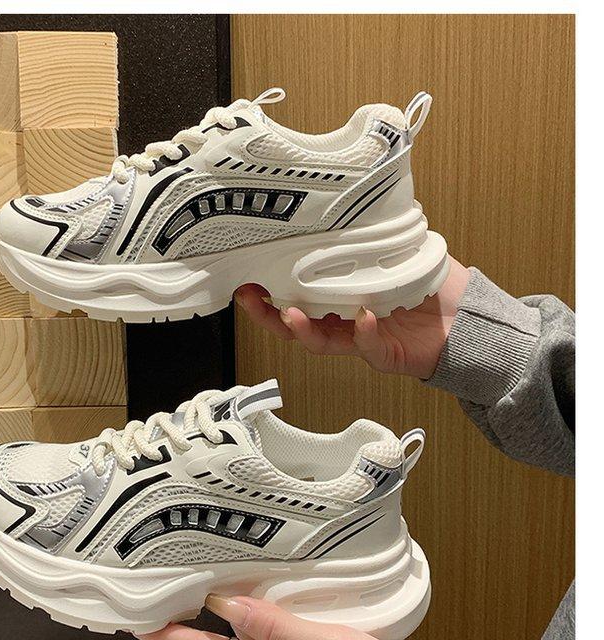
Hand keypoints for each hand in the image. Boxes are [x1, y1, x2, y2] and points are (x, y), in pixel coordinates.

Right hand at [235, 257, 469, 379]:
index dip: (274, 289)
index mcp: (344, 298)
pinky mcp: (384, 355)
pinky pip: (366, 347)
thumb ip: (377, 237)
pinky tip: (363, 317)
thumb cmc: (438, 288)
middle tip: (249, 297)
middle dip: (268, 314)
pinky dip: (362, 333)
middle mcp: (346, 321)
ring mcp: (362, 341)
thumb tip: (353, 205)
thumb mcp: (402, 251)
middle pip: (297, 323)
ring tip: (289, 314)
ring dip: (301, 328)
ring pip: (320, 341)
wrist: (470, 322)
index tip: (252, 274)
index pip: (301, 295)